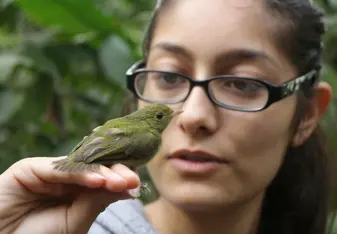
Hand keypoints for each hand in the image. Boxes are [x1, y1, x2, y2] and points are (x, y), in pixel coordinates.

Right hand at [0, 156, 139, 233]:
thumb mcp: (75, 222)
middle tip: (134, 181)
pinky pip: (60, 169)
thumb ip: (97, 202)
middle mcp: (65, 177)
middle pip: (95, 168)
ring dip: (104, 173)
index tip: (137, 186)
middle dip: (116, 173)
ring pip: (80, 166)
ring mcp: (49, 172)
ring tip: (123, 181)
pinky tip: (99, 181)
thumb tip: (128, 188)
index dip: (120, 179)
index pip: (103, 179)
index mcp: (76, 190)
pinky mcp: (31, 169)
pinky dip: (81, 174)